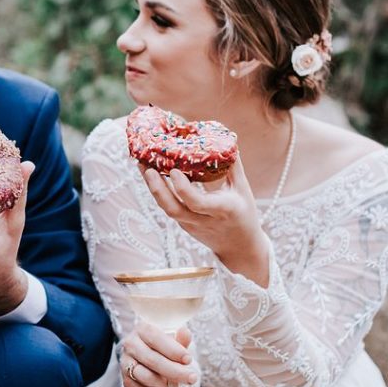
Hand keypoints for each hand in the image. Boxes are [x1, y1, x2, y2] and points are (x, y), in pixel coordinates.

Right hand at [120, 323, 197, 386]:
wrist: (144, 356)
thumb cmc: (161, 346)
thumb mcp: (171, 339)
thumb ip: (180, 339)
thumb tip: (185, 333)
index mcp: (142, 330)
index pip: (155, 338)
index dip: (173, 350)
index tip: (188, 359)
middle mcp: (131, 345)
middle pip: (152, 360)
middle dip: (175, 371)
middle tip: (192, 378)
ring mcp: (125, 364)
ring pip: (145, 377)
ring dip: (166, 384)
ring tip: (179, 384)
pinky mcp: (126, 380)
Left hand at [141, 156, 270, 285]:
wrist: (239, 248)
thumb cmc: (244, 214)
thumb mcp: (243, 190)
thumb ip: (233, 166)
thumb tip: (228, 138)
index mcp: (222, 210)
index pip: (197, 203)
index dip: (183, 188)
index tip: (174, 171)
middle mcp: (203, 220)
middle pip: (174, 209)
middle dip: (158, 189)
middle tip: (147, 167)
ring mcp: (191, 225)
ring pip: (167, 209)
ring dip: (154, 189)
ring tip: (143, 166)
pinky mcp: (183, 225)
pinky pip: (169, 208)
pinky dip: (159, 192)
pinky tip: (152, 175)